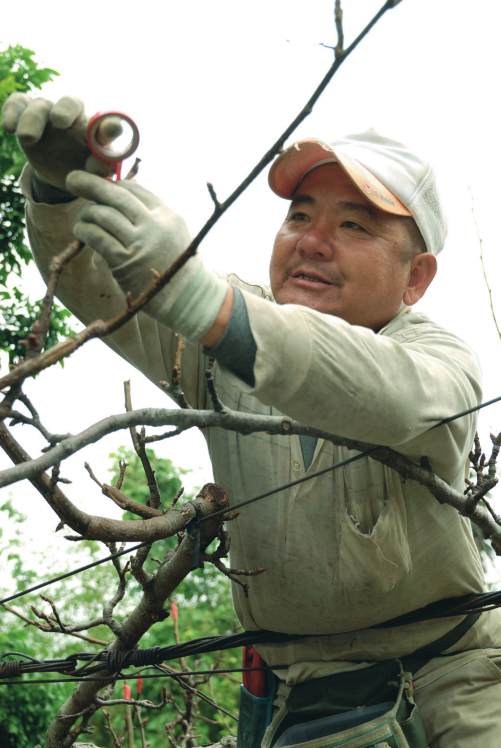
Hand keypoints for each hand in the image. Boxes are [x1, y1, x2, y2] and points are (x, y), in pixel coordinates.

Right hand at [1, 94, 109, 190]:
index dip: (108, 125)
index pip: (104, 122)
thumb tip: (105, 167)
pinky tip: (8, 127)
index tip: (112, 131)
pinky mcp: (26, 115)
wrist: (63, 173)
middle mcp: (73, 116)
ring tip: (27, 139)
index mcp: (94, 130)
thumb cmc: (83, 168)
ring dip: (32, 120)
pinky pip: (17, 104)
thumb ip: (100, 167)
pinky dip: (11, 111)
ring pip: (40, 106)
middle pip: (70, 103)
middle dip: (65, 111)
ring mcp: (48, 113)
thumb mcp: (93, 172)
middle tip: (59, 122)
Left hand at [67, 170, 228, 340]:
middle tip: (73, 179)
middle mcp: (154, 225)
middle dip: (91, 184)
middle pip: (116, 196)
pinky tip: (81, 230)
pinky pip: (97, 238)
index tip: (101, 186)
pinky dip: (84, 230)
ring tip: (83, 218)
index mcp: (167, 215)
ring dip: (87, 214)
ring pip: (103, 215)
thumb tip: (119, 193)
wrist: (187, 297)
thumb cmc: (176, 263)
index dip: (113, 185)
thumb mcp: (173, 231)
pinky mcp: (124, 262)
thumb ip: (151, 214)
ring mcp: (139, 243)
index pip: (134, 189)